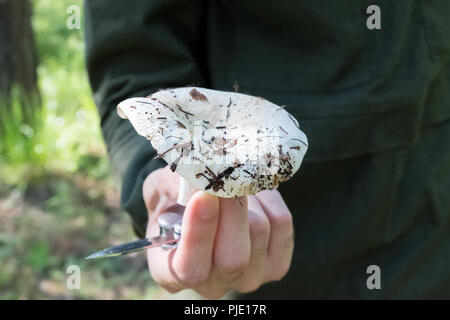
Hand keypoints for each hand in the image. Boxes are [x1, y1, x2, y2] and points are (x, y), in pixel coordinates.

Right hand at [143, 165, 293, 298]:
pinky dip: (268, 198)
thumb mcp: (159, 189)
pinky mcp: (276, 265)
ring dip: (248, 197)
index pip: (190, 267)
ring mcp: (247, 278)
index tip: (203, 196)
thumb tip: (201, 177)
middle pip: (233, 258)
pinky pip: (281, 224)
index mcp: (171, 273)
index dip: (199, 232)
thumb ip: (172, 185)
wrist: (200, 206)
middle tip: (228, 176)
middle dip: (232, 210)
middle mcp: (211, 285)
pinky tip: (253, 192)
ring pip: (258, 232)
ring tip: (234, 181)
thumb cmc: (172, 201)